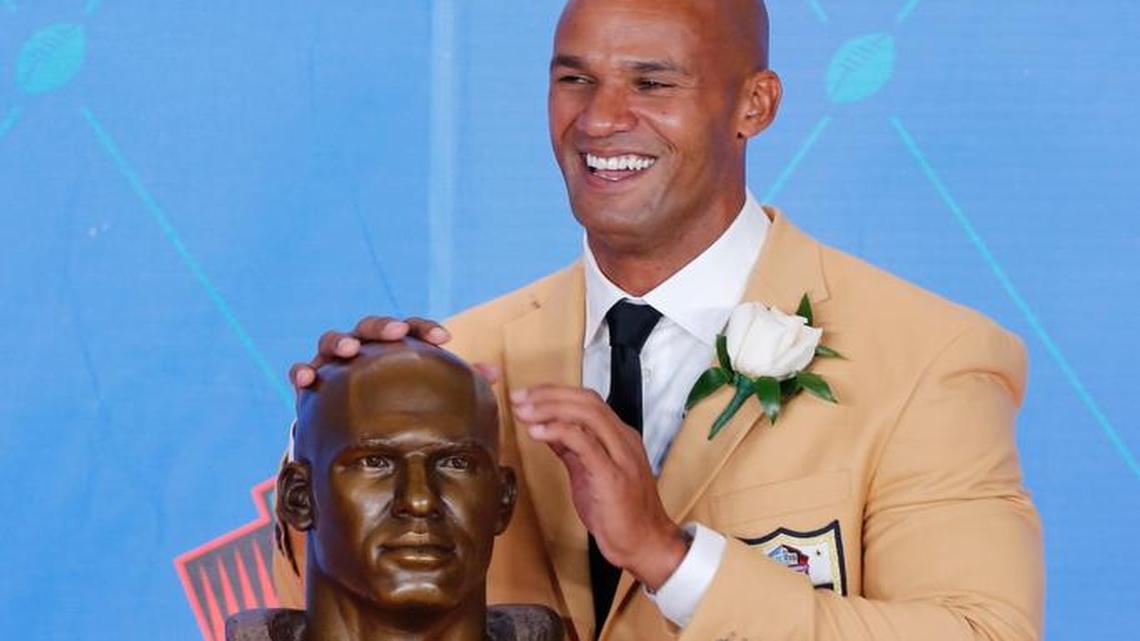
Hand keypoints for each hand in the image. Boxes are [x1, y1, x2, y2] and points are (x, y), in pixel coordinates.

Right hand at [289, 316, 499, 387]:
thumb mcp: (427, 393)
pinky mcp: (312, 381)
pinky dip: (302, 370)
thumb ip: (457, 381)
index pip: (410, 328)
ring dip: (341, 341)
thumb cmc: (395, 405)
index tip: (445, 338)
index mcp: (393, 345)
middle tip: (395, 333)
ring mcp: (334, 361)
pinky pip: (303, 370)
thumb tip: (494, 375)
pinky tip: (305, 378)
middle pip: (371, 326)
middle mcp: (364, 346)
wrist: (353, 432)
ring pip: (334, 340)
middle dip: (382, 326)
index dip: (425, 328)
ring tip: (349, 349)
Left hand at [510, 386, 687, 590]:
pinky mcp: (612, 475)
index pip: (588, 400)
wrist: (645, 544)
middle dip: (548, 394)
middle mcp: (623, 440)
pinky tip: (537, 432)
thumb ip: (573, 449)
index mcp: (619, 437)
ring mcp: (620, 456)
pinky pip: (585, 443)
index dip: (555, 393)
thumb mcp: (590, 473)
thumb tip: (549, 429)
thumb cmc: (620, 513)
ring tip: (524, 412)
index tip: (527, 396)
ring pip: (587, 414)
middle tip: (519, 398)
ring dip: (550, 408)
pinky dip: (558, 432)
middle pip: (587, 401)